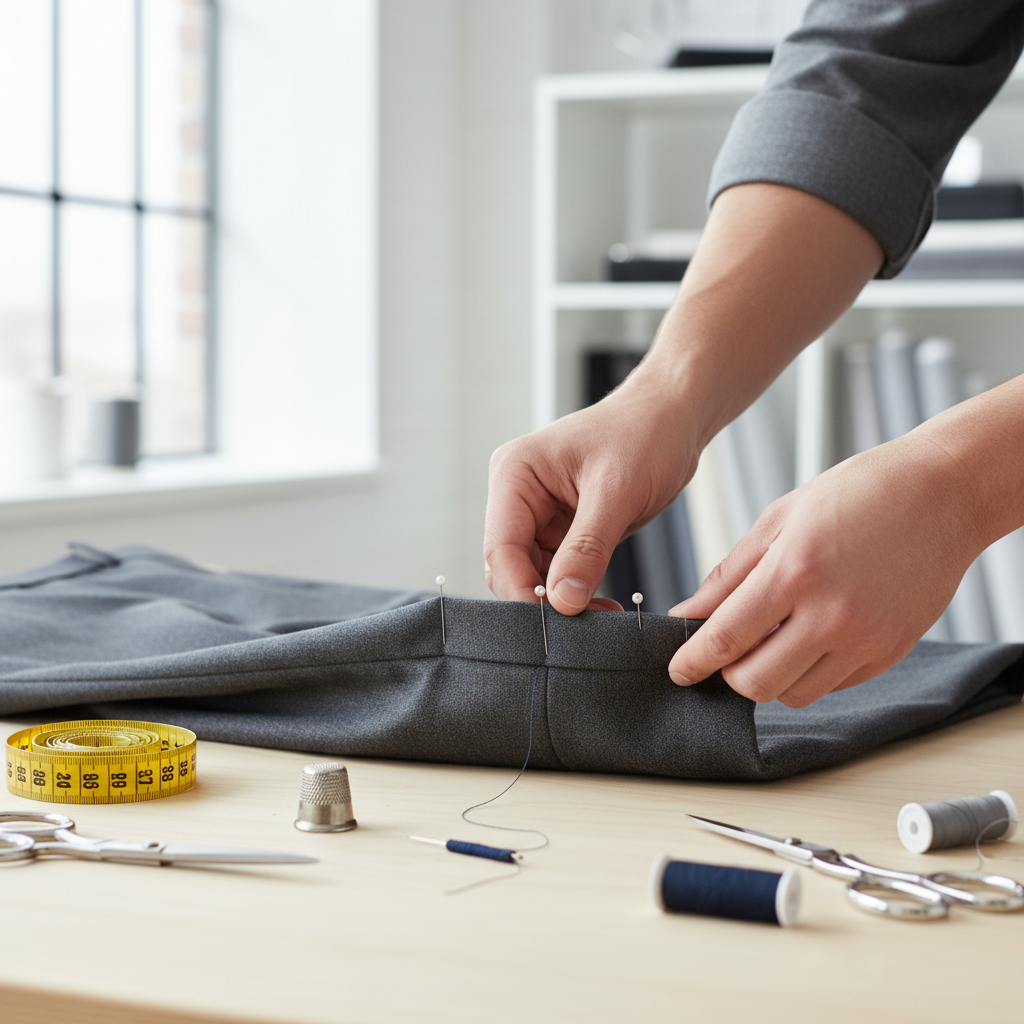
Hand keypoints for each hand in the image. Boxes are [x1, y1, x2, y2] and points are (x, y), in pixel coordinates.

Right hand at [484, 372, 699, 613]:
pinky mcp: (561, 530)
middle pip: (510, 567)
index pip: (501, 548)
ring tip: (604, 615)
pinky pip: (557, 573)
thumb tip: (562, 601)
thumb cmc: (645, 433)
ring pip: (532, 576)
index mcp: (515, 474)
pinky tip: (604, 605)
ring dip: (562, 601)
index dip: (522, 590)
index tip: (555, 623)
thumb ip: (586, 549)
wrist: (673, 417)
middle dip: (543, 599)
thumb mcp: (617, 492)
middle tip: (586, 625)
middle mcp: (518, 495)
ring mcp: (537, 514)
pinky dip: (576, 593)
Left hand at [666, 432, 988, 706]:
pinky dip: (808, 671)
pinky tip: (808, 635)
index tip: (678, 670)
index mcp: (794, 572)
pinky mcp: (889, 653)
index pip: (725, 639)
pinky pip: (831, 686)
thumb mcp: (779, 519)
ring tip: (771, 638)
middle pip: (755, 683)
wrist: (943, 495)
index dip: (692, 662)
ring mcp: (865, 640)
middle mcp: (831, 614)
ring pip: (793, 694)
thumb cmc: (859, 494)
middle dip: (729, 674)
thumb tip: (689, 613)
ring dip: (769, 675)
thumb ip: (729, 575)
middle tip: (726, 650)